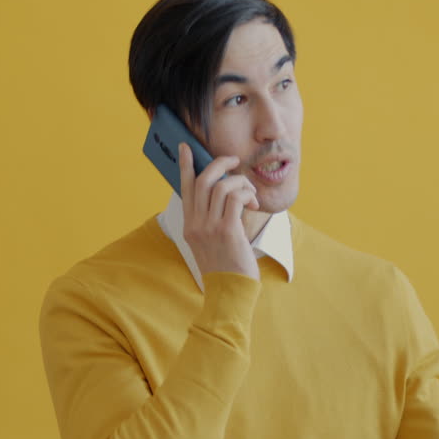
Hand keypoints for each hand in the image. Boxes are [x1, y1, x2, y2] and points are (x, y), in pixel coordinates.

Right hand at [179, 143, 260, 279]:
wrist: (229, 290)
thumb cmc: (225, 265)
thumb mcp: (208, 242)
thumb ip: (209, 219)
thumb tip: (223, 194)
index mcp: (189, 225)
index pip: (184, 188)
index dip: (185, 165)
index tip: (186, 147)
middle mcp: (196, 224)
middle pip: (203, 180)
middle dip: (220, 164)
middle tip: (234, 161)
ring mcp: (210, 227)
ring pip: (223, 186)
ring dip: (241, 182)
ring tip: (250, 193)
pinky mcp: (227, 231)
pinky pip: (236, 199)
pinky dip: (247, 194)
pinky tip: (253, 204)